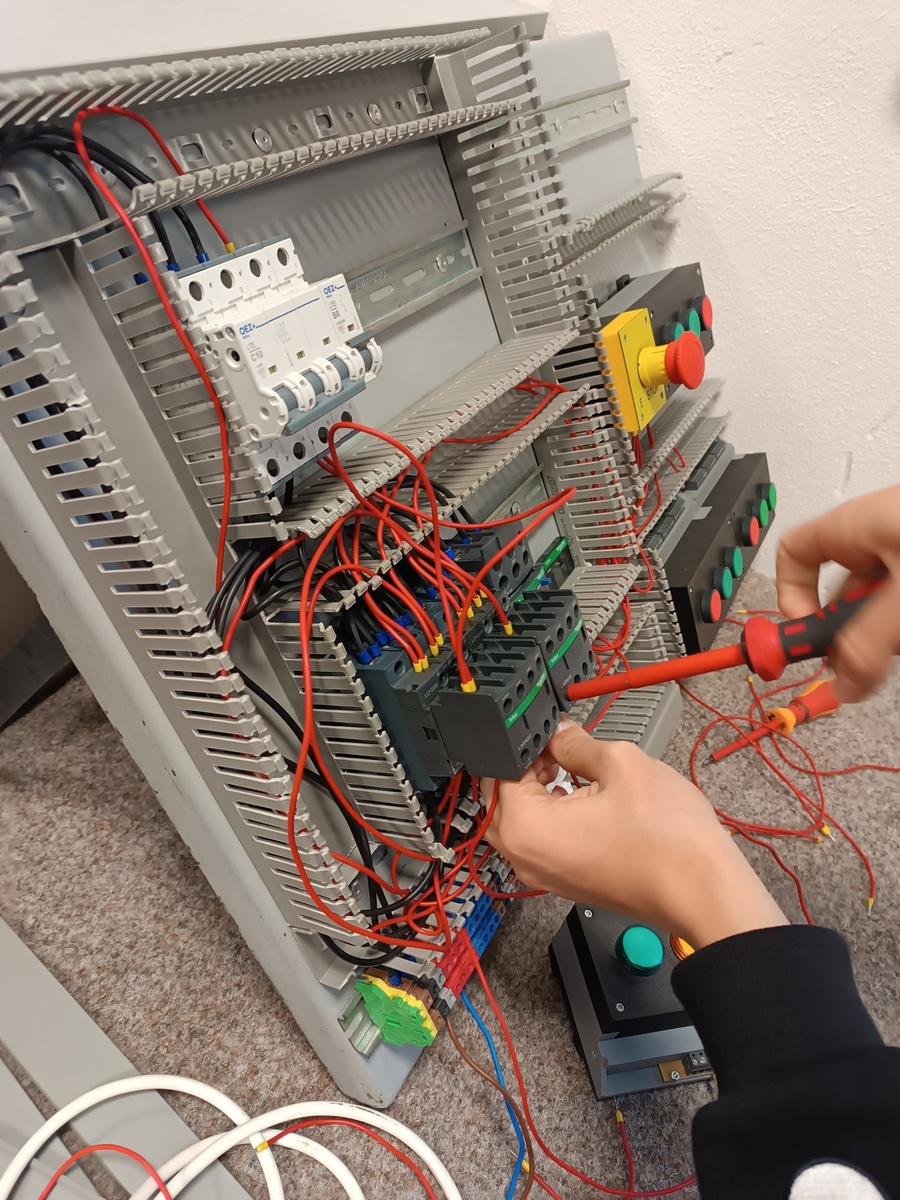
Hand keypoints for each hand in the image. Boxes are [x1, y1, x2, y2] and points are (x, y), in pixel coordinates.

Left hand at [484, 720, 786, 949]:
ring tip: (577, 767)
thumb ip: (575, 743)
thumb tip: (559, 733)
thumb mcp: (620, 764)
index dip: (524, 742)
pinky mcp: (566, 880)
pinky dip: (555, 814)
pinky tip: (585, 795)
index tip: (547, 727)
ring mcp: (544, 874)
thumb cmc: (668, 839)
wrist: (704, 892)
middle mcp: (525, 857)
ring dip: (540, 790)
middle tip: (561, 744)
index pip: (499, 770)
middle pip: (502, 798)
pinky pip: (543, 840)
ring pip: (522, 820)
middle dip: (526, 766)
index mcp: (525, 828)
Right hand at [777, 484, 899, 701]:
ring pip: (877, 602)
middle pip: (838, 591)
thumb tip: (843, 685)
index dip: (790, 598)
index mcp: (853, 524)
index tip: (807, 636)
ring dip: (885, 634)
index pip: (791, 555)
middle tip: (865, 661)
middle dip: (849, 631)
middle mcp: (875, 533)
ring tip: (898, 640)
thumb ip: (869, 643)